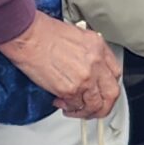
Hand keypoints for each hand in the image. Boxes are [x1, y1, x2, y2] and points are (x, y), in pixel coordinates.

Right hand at [0, 16, 121, 118]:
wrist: (28, 36)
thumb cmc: (44, 33)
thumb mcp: (77, 36)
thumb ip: (88, 53)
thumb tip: (89, 68)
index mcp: (98, 47)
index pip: (115, 74)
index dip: (108, 86)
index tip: (101, 91)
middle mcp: (96, 63)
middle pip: (111, 93)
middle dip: (104, 106)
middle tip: (94, 109)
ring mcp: (85, 78)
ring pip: (95, 105)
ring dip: (85, 111)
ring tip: (75, 109)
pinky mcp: (70, 90)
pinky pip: (76, 106)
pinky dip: (69, 108)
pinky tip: (61, 103)